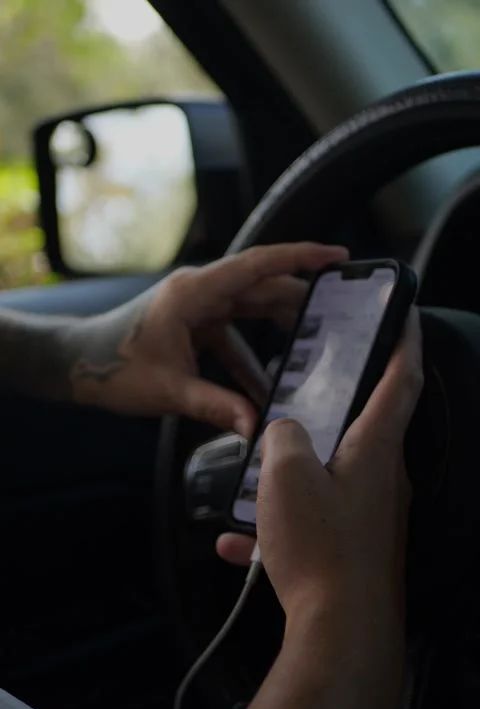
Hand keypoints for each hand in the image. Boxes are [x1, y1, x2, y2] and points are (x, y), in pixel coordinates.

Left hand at [70, 243, 346, 434]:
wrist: (78, 367)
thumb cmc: (112, 368)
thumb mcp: (167, 389)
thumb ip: (214, 406)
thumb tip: (256, 427)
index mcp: (194, 292)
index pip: (258, 265)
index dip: (301, 257)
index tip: (338, 257)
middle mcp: (200, 292)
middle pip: (262, 289)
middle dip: (300, 303)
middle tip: (340, 318)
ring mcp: (198, 308)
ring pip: (251, 313)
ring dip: (278, 334)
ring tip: (314, 352)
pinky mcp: (195, 326)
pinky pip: (234, 338)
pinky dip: (250, 361)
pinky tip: (266, 389)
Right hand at [218, 308, 422, 700]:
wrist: (340, 634)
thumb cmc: (319, 545)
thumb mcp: (286, 477)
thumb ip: (282, 438)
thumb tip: (284, 430)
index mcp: (375, 450)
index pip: (402, 382)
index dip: (405, 344)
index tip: (407, 316)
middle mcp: (381, 480)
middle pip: (362, 431)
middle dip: (333, 411)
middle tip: (303, 393)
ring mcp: (369, 519)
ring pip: (328, 480)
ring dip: (291, 478)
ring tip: (252, 480)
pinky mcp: (353, 552)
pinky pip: (313, 526)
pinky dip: (279, 528)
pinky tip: (237, 546)